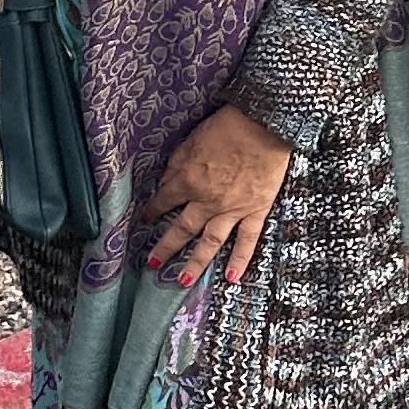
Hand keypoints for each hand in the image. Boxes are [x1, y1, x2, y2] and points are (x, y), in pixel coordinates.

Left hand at [144, 105, 290, 292]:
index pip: (165, 200)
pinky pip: (247, 240)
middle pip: (182, 229)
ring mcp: (232, 210)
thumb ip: (177, 163)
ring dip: (195, 264)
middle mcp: (207, 201)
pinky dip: (240, 260)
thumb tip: (164, 181)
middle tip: (152, 264)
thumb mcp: (192, 140)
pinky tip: (230, 278)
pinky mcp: (256, 211)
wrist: (263, 125)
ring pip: (210, 242)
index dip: (153, 210)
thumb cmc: (227, 127)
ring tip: (182, 283)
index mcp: (189, 181)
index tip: (145, 219)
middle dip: (165, 247)